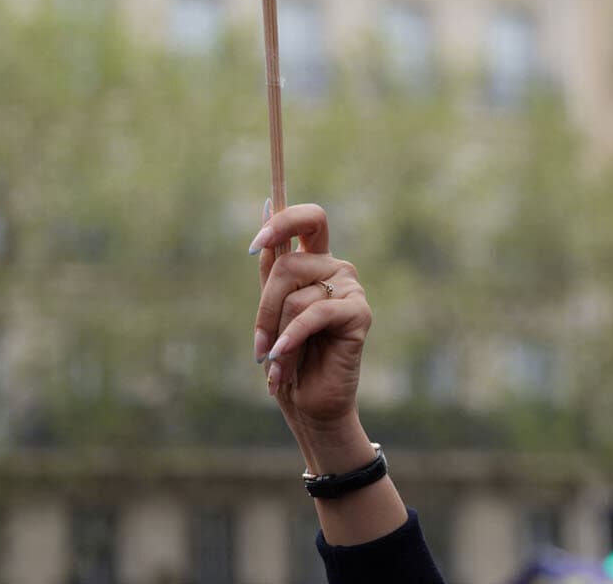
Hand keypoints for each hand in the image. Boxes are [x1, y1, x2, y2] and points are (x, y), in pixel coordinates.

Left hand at [251, 204, 372, 451]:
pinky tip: (281, 361)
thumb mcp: (272, 309)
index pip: (309, 219)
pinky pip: (313, 314)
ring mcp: (351, 289)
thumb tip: (266, 207)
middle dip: (265, 308)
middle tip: (259, 347)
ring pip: (295, 296)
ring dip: (278, 337)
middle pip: (287, 264)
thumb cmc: (289, 357)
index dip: (282, 222)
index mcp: (316, 262)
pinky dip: (291, 339)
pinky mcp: (360, 312)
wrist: (311, 404)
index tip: (253, 245)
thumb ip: (271, 265)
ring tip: (280, 365)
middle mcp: (336, 269)